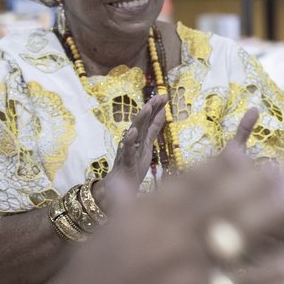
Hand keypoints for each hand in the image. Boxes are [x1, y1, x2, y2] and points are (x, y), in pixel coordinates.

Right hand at [48, 145, 283, 283]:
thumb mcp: (98, 241)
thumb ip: (120, 210)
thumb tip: (117, 180)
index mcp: (142, 216)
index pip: (187, 182)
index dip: (219, 166)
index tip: (242, 151)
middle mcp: (166, 235)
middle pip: (220, 200)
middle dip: (253, 181)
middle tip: (282, 167)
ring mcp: (183, 267)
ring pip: (235, 232)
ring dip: (268, 213)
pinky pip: (238, 283)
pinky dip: (264, 272)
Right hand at [98, 94, 167, 209]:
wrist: (119, 188)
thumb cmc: (133, 165)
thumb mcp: (147, 144)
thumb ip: (153, 129)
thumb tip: (163, 112)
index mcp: (141, 137)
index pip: (149, 120)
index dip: (156, 108)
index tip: (164, 95)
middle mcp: (134, 141)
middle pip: (142, 122)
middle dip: (150, 108)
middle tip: (158, 97)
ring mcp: (128, 150)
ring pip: (134, 132)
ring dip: (140, 119)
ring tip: (147, 107)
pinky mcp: (125, 161)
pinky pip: (126, 150)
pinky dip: (129, 141)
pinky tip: (132, 132)